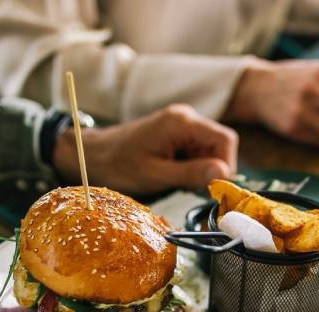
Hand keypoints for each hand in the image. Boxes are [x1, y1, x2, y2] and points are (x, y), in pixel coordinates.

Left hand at [54, 104, 237, 194]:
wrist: (92, 156)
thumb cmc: (118, 165)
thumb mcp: (156, 175)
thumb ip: (191, 173)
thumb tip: (223, 174)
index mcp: (182, 122)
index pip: (226, 140)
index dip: (226, 166)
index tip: (212, 186)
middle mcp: (185, 118)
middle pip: (220, 146)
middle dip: (211, 169)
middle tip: (188, 186)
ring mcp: (181, 125)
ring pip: (210, 151)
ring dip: (200, 170)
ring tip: (175, 179)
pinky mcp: (176, 135)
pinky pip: (197, 152)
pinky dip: (191, 168)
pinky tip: (172, 174)